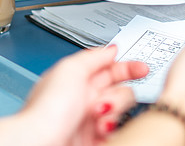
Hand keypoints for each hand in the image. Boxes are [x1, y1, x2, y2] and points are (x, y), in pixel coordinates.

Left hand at [18, 45, 148, 145]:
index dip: (127, 67)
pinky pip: (117, 131)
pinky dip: (114, 129)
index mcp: (77, 81)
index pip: (109, 69)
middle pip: (120, 90)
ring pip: (121, 111)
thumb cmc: (47, 111)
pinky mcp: (95, 140)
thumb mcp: (70, 70)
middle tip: (107, 102)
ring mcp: (91, 122)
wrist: (41, 143)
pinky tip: (103, 129)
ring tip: (99, 119)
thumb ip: (93, 56)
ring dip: (114, 112)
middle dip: (119, 95)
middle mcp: (85, 101)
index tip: (142, 69)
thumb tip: (112, 48)